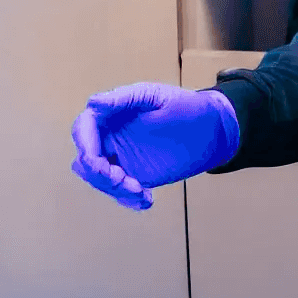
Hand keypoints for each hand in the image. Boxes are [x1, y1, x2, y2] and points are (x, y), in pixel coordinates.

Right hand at [70, 83, 239, 209]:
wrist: (213, 130)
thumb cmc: (186, 106)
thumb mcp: (155, 97)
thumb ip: (123, 99)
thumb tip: (93, 103)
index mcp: (113, 114)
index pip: (84, 128)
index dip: (84, 143)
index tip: (97, 159)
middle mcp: (112, 137)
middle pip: (86, 159)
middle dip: (98, 173)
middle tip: (122, 179)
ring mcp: (123, 158)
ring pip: (99, 180)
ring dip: (113, 189)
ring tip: (139, 190)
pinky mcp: (136, 176)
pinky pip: (120, 193)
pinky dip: (128, 200)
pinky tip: (147, 199)